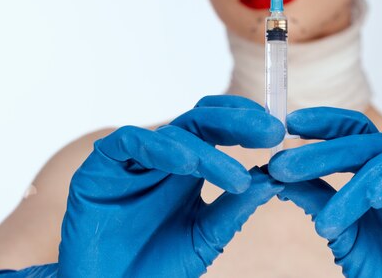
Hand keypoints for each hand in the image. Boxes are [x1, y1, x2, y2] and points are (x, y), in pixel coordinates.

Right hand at [0, 95, 283, 276]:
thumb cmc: (157, 266)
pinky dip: (161, 148)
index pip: (219, 127)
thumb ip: (236, 206)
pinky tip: (187, 164)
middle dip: (238, 122)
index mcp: (189, 166)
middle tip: (271, 131)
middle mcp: (164, 155)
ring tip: (235, 177)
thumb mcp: (207, 236)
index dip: (248, 122)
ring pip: (173, 132)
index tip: (280, 132)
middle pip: (202, 119)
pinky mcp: (102, 165)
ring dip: (207, 150)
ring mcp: (133, 158)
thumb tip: (275, 177)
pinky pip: (131, 141)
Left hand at [269, 107, 381, 277]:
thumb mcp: (341, 231)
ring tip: (326, 223)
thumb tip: (276, 174)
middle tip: (284, 166)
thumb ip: (316, 199)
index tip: (292, 124)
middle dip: (321, 154)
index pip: (352, 133)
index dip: (324, 124)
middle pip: (362, 143)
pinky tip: (377, 196)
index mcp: (376, 171)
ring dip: (353, 188)